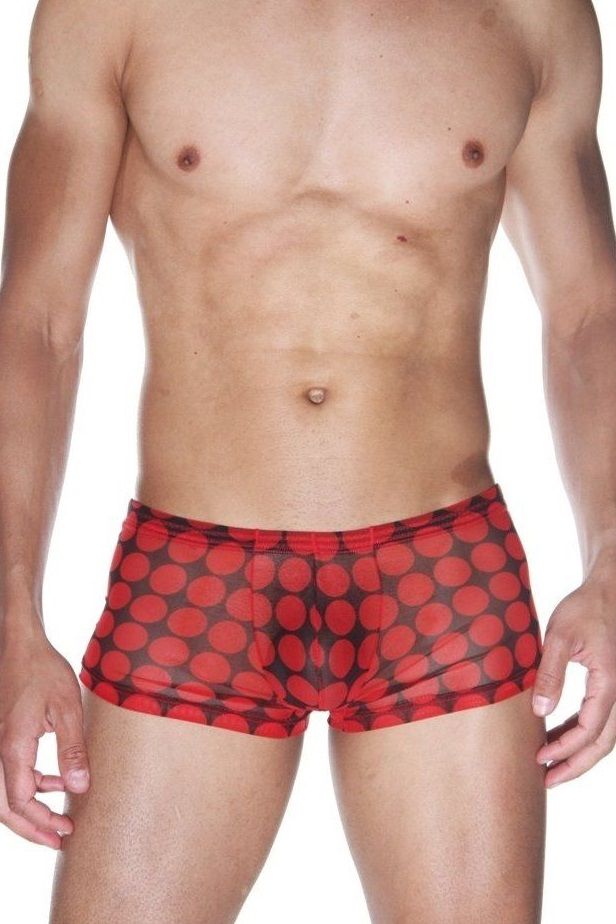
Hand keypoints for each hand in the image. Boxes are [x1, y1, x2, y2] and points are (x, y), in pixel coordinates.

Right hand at [0, 631, 90, 847]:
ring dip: (30, 808)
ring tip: (59, 818)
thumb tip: (80, 787)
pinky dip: (30, 785)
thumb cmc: (43, 671)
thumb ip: (72, 749)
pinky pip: (10, 773)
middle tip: (58, 840)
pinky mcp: (4, 737)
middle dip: (31, 827)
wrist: (21, 645)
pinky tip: (55, 782)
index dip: (40, 821)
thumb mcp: (67, 708)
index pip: (19, 800)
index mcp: (12, 747)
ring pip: (5, 792)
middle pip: (5, 805)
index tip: (65, 831)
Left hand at [532, 574, 615, 786]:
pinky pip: (602, 718)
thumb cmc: (584, 609)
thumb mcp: (559, 637)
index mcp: (610, 682)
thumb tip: (540, 711)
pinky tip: (558, 734)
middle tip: (548, 780)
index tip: (540, 759)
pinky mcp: (613, 685)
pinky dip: (582, 732)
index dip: (565, 749)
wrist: (608, 591)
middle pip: (603, 742)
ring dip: (579, 751)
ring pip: (605, 734)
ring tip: (549, 763)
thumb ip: (550, 674)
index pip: (590, 729)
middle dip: (576, 764)